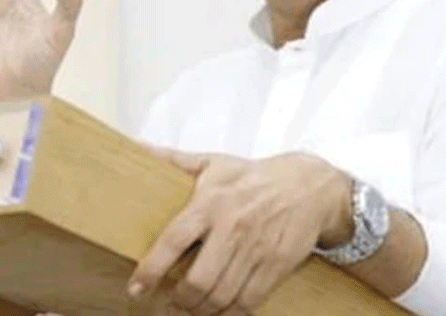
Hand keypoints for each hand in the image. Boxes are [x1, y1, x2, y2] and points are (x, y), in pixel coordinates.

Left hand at [128, 149, 352, 315]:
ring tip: (192, 307)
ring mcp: (255, 249)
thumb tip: (136, 146)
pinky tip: (220, 310)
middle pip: (198, 280)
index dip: (152, 268)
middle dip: (180, 300)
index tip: (136, 287)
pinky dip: (230, 313)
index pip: (174, 240)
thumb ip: (172, 160)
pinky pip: (248, 302)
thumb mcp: (212, 162)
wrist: (309, 185)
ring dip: (202, 310)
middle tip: (171, 302)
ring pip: (222, 296)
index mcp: (210, 202)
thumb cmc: (252, 176)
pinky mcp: (276, 265)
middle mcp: (232, 227)